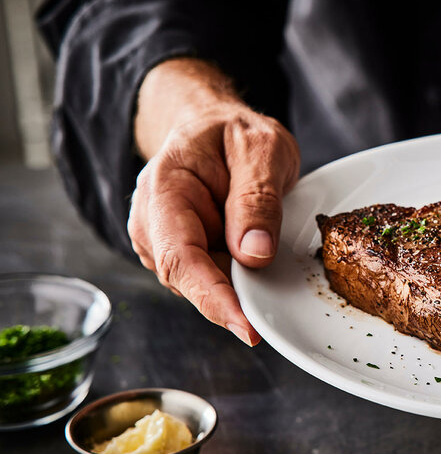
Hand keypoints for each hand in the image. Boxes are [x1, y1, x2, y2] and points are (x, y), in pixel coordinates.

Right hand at [128, 58, 299, 344]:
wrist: (213, 126)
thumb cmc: (234, 133)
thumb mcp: (261, 149)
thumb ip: (257, 198)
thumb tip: (254, 254)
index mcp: (164, 190)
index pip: (181, 257)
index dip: (214, 297)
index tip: (246, 327)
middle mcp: (154, 223)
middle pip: (189, 280)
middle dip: (233, 300)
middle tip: (274, 315)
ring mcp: (167, 243)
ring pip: (204, 285)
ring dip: (239, 288)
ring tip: (274, 269)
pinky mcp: (187, 255)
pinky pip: (215, 279)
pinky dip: (240, 281)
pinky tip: (262, 270)